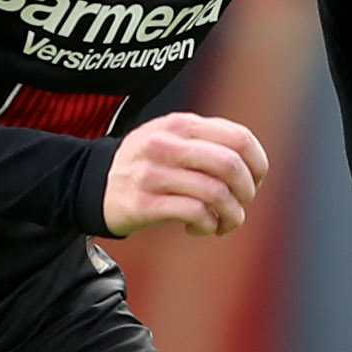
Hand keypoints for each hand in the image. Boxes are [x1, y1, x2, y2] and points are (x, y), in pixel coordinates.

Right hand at [105, 111, 267, 237]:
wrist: (94, 183)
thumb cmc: (147, 164)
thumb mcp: (173, 137)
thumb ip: (209, 141)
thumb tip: (254, 166)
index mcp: (181, 124)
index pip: (239, 138)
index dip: (258, 164)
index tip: (255, 182)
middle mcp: (167, 144)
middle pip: (230, 166)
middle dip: (247, 191)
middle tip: (241, 204)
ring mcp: (153, 173)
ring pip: (215, 193)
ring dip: (230, 215)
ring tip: (223, 222)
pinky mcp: (143, 203)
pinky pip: (193, 213)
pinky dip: (207, 225)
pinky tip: (199, 227)